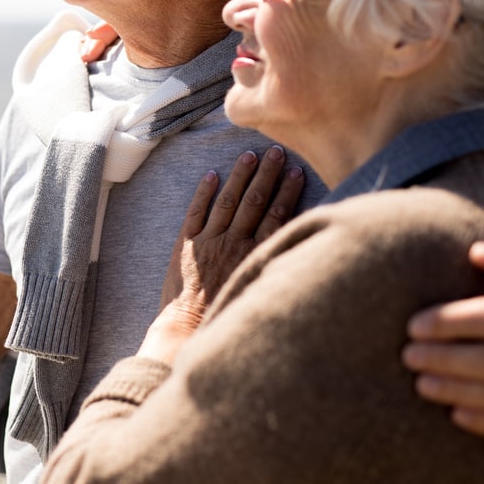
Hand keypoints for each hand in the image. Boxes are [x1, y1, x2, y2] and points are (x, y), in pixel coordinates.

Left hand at [139, 146, 303, 363]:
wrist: (188, 331)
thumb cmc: (227, 317)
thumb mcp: (259, 291)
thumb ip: (275, 267)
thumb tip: (296, 249)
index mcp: (256, 256)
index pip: (277, 216)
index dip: (287, 192)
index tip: (297, 172)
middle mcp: (235, 244)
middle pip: (255, 202)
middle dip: (267, 174)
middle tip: (278, 152)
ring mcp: (209, 242)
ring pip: (228, 201)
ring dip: (240, 176)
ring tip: (250, 155)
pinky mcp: (186, 245)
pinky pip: (196, 212)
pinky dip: (204, 193)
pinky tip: (212, 175)